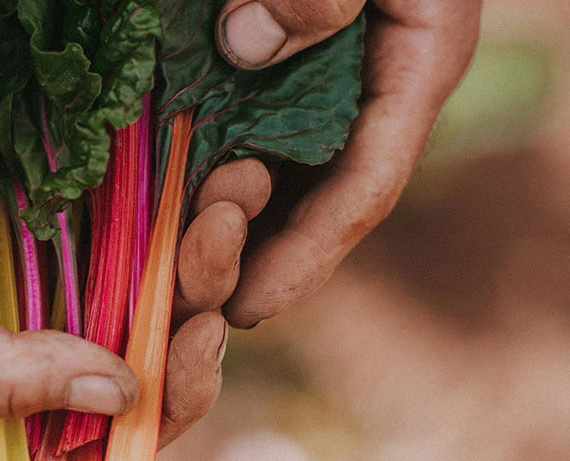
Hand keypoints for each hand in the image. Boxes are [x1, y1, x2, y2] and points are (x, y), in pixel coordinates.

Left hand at [167, 0, 480, 438]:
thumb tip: (248, 45)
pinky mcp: (275, 71)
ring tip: (166, 273)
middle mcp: (369, 90)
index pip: (366, 184)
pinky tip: (159, 203)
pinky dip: (204, 174)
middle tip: (186, 301)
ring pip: (277, 177)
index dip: (307, 255)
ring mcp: (320, 84)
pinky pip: (242, 135)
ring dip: (223, 228)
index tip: (249, 305)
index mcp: (413, 64)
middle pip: (315, 201)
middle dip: (253, 255)